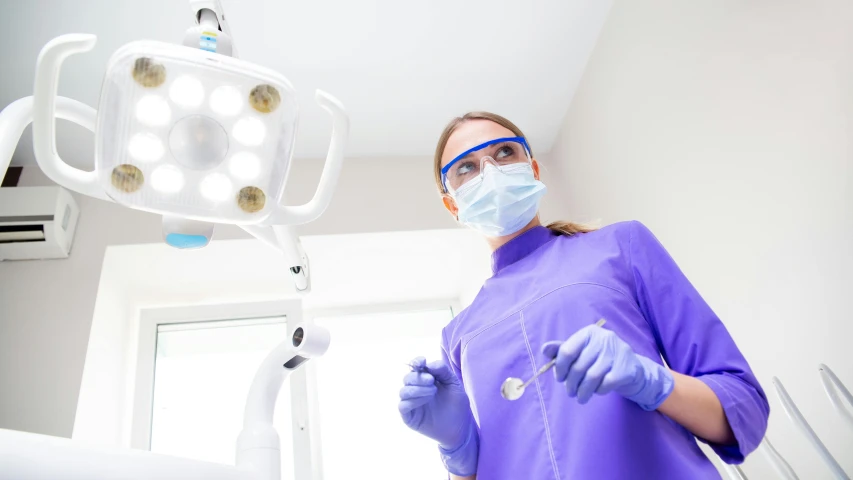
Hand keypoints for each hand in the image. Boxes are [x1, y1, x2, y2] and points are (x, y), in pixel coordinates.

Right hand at [398, 357, 477, 475]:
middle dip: (418, 377)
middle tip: (432, 381)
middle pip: (407, 378)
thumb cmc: (457, 405)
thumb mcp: (454, 384)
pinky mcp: (409, 417)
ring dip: (417, 389)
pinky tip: (425, 400)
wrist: (460, 428)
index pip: (415, 367)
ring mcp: (412, 403)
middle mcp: (416, 390)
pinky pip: (403, 406)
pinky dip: (412, 401)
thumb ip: (444, 371)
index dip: (416, 362)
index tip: (422, 362)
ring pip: (403, 391)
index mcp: (425, 380)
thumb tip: (429, 364)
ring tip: (432, 391)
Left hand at [541, 325, 673, 410]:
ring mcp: (617, 353)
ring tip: (580, 397)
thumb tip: (544, 349)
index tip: (559, 378)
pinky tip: (597, 391)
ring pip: (591, 378)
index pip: (567, 350)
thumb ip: (563, 350)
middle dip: (571, 383)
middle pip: (578, 367)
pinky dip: (598, 391)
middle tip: (570, 392)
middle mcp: (604, 339)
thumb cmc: (601, 359)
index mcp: (589, 332)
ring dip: (582, 391)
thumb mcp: (582, 351)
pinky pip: (605, 384)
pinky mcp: (626, 369)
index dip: (559, 368)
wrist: (633, 369)